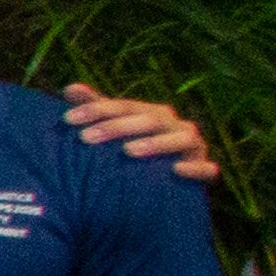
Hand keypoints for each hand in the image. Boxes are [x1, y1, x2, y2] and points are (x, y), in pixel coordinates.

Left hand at [58, 84, 218, 184]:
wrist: (165, 187)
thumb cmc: (133, 155)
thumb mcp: (115, 132)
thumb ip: (97, 110)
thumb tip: (70, 88)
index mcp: (153, 114)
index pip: (125, 106)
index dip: (97, 109)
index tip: (67, 119)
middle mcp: (175, 125)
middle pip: (150, 119)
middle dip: (117, 127)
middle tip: (85, 138)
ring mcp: (193, 147)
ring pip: (181, 139)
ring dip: (156, 143)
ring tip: (128, 151)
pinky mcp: (204, 170)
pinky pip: (207, 169)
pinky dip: (195, 168)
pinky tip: (176, 170)